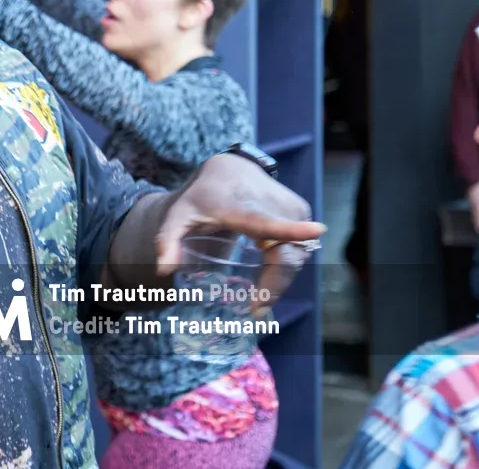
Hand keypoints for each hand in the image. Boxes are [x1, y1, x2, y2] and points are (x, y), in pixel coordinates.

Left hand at [157, 153, 325, 310]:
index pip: (267, 219)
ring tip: (258, 295)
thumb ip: (167, 240)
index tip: (315, 230)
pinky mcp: (302, 210)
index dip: (290, 228)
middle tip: (255, 309)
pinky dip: (285, 268)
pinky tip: (268, 277)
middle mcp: (272, 204)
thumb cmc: (203, 197)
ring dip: (278, 280)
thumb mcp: (179, 215)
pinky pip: (299, 249)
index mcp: (242, 207)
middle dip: (273, 286)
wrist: (230, 169)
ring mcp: (292, 206)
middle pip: (283, 255)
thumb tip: (163, 270)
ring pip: (294, 255)